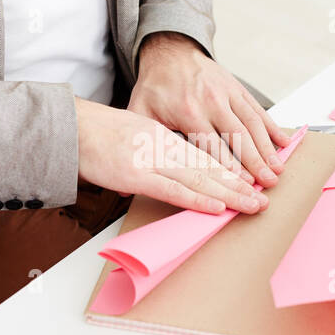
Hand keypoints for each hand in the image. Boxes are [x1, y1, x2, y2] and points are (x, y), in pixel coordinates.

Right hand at [75, 97, 267, 214]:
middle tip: (264, 197)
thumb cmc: (97, 134)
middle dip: (239, 183)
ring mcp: (152, 159)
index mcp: (164, 135)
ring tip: (252, 204)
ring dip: (229, 193)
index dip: (231, 169)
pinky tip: (217, 206)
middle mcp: (164, 145)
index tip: (251, 181)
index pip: (205, 154)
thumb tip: (166, 170)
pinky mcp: (136, 174)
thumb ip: (153, 150)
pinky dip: (197, 199)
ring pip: (200, 177)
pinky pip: (174, 189)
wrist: (70, 128)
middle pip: (210, 165)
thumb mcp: (133, 133)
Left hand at [128, 32, 289, 186]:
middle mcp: (211, 101)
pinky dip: (272, 126)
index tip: (241, 185)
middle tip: (268, 183)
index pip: (212, 145)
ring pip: (252, 123)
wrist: (170, 51)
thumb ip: (138, 142)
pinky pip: (258, 109)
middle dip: (255, 161)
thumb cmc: (155, 86)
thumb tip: (121, 181)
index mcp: (187, 110)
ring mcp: (227, 93)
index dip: (228, 166)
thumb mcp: (140, 111)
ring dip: (267, 148)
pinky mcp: (237, 88)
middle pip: (238, 136)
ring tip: (279, 169)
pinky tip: (284, 142)